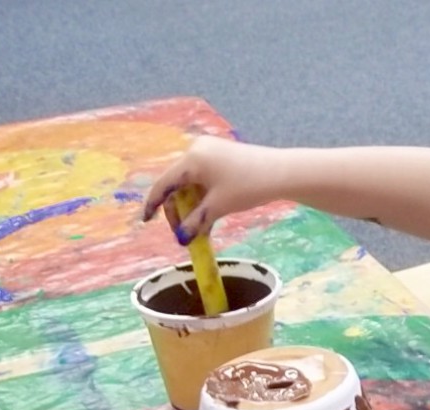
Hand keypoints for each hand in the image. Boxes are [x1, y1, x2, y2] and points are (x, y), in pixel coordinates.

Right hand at [141, 136, 286, 243]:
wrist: (283, 172)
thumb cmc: (248, 187)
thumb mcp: (218, 207)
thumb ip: (195, 222)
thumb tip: (181, 238)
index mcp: (191, 159)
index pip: (164, 184)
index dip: (153, 204)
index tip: (146, 220)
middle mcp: (196, 150)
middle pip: (177, 184)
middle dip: (179, 210)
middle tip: (184, 233)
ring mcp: (209, 150)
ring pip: (191, 183)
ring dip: (192, 206)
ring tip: (200, 229)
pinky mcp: (221, 155)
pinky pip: (203, 178)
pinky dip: (203, 197)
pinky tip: (209, 214)